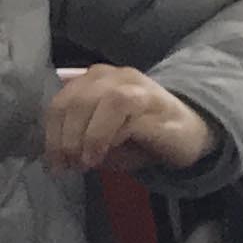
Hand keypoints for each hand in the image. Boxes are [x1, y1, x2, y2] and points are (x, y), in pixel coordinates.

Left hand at [45, 63, 215, 175]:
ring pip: (97, 101)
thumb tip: (54, 155)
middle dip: (65, 139)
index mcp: (95, 80)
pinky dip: (105, 137)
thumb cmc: (141, 137)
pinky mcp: (153, 101)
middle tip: (68, 166)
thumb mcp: (102, 138)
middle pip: (74, 101)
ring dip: (85, 136)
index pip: (60, 101)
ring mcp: (135, 85)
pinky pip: (121, 113)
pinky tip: (102, 156)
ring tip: (85, 162)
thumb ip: (78, 136)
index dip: (51, 134)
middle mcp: (114, 75)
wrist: (190, 135)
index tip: (54, 164)